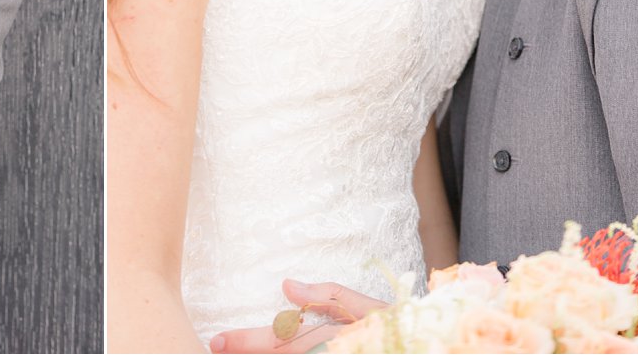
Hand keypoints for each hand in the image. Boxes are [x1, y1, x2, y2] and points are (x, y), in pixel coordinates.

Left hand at [208, 280, 387, 352]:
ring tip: (237, 352)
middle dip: (247, 354)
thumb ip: (329, 295)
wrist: (421, 348)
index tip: (217, 342)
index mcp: (331, 337)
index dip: (245, 342)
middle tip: (216, 350)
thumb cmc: (396, 325)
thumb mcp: (367, 306)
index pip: (279, 339)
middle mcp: (327, 353)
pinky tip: (266, 354)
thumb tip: (287, 286)